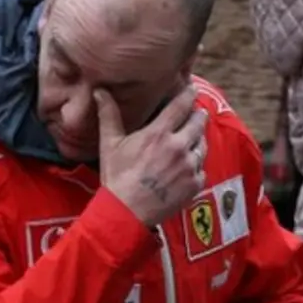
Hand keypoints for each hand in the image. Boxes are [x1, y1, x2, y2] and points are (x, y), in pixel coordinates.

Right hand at [95, 86, 207, 228]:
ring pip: (202, 145)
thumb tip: (100, 90)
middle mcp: (179, 147)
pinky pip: (202, 169)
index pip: (182, 104)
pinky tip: (185, 169)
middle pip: (199, 121)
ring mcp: (189, 167)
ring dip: (197, 141)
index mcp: (159, 133)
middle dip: (197, 116)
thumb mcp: (110, 145)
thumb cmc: (116, 179)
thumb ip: (109, 115)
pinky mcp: (195, 185)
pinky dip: (196, 167)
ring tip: (188, 143)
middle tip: (193, 115)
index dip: (188, 93)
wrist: (126, 214)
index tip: (191, 88)